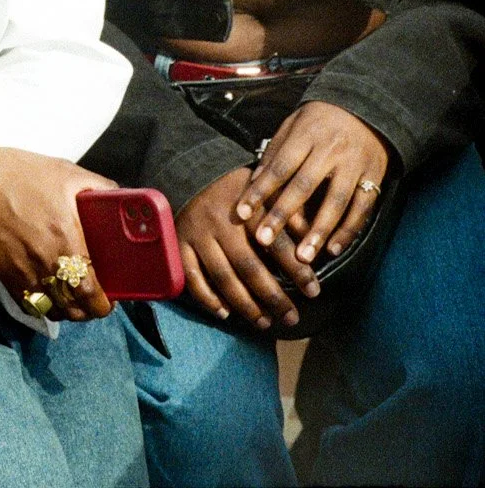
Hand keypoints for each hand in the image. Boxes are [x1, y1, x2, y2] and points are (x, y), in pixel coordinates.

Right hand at [0, 145, 113, 320]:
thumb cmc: (20, 173)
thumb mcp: (66, 172)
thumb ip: (99, 187)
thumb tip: (121, 201)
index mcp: (66, 241)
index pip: (92, 293)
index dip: (104, 303)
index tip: (110, 299)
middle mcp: (46, 264)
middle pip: (75, 310)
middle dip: (88, 309)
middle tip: (94, 296)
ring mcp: (24, 274)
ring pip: (53, 312)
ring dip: (67, 309)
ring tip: (73, 296)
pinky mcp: (5, 276)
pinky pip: (29, 305)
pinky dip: (42, 305)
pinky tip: (48, 293)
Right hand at [176, 167, 317, 330]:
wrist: (187, 171)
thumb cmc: (234, 186)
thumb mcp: (263, 190)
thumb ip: (288, 213)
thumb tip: (314, 240)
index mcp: (246, 207)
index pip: (275, 243)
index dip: (296, 269)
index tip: (314, 291)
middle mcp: (221, 222)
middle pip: (249, 267)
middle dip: (273, 297)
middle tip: (292, 318)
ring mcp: (198, 235)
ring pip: (223, 277)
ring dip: (245, 305)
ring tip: (265, 323)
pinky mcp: (179, 244)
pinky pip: (192, 278)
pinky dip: (208, 299)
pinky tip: (225, 314)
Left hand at [237, 101, 389, 264]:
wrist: (367, 107)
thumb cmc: (320, 120)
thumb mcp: (294, 125)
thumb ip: (275, 152)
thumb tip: (253, 182)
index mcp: (306, 135)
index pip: (278, 166)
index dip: (260, 190)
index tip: (241, 213)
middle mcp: (329, 150)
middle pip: (304, 186)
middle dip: (282, 215)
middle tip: (264, 240)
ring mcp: (353, 164)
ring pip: (336, 201)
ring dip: (318, 231)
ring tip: (303, 257)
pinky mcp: (374, 176)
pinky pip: (362, 208)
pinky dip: (349, 230)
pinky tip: (334, 249)